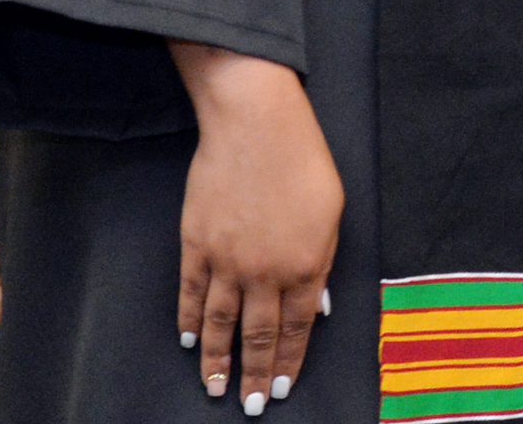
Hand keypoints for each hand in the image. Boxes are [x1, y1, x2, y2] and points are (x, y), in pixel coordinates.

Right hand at [169, 43, 342, 412]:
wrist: (256, 126)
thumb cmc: (304, 161)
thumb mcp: (332, 212)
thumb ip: (322, 262)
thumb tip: (317, 306)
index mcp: (305, 263)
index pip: (297, 327)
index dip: (290, 360)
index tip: (283, 388)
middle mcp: (264, 271)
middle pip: (258, 335)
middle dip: (255, 375)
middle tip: (251, 407)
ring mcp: (226, 261)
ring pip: (219, 325)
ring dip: (217, 362)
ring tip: (214, 389)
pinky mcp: (196, 245)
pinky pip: (191, 295)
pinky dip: (189, 322)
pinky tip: (189, 343)